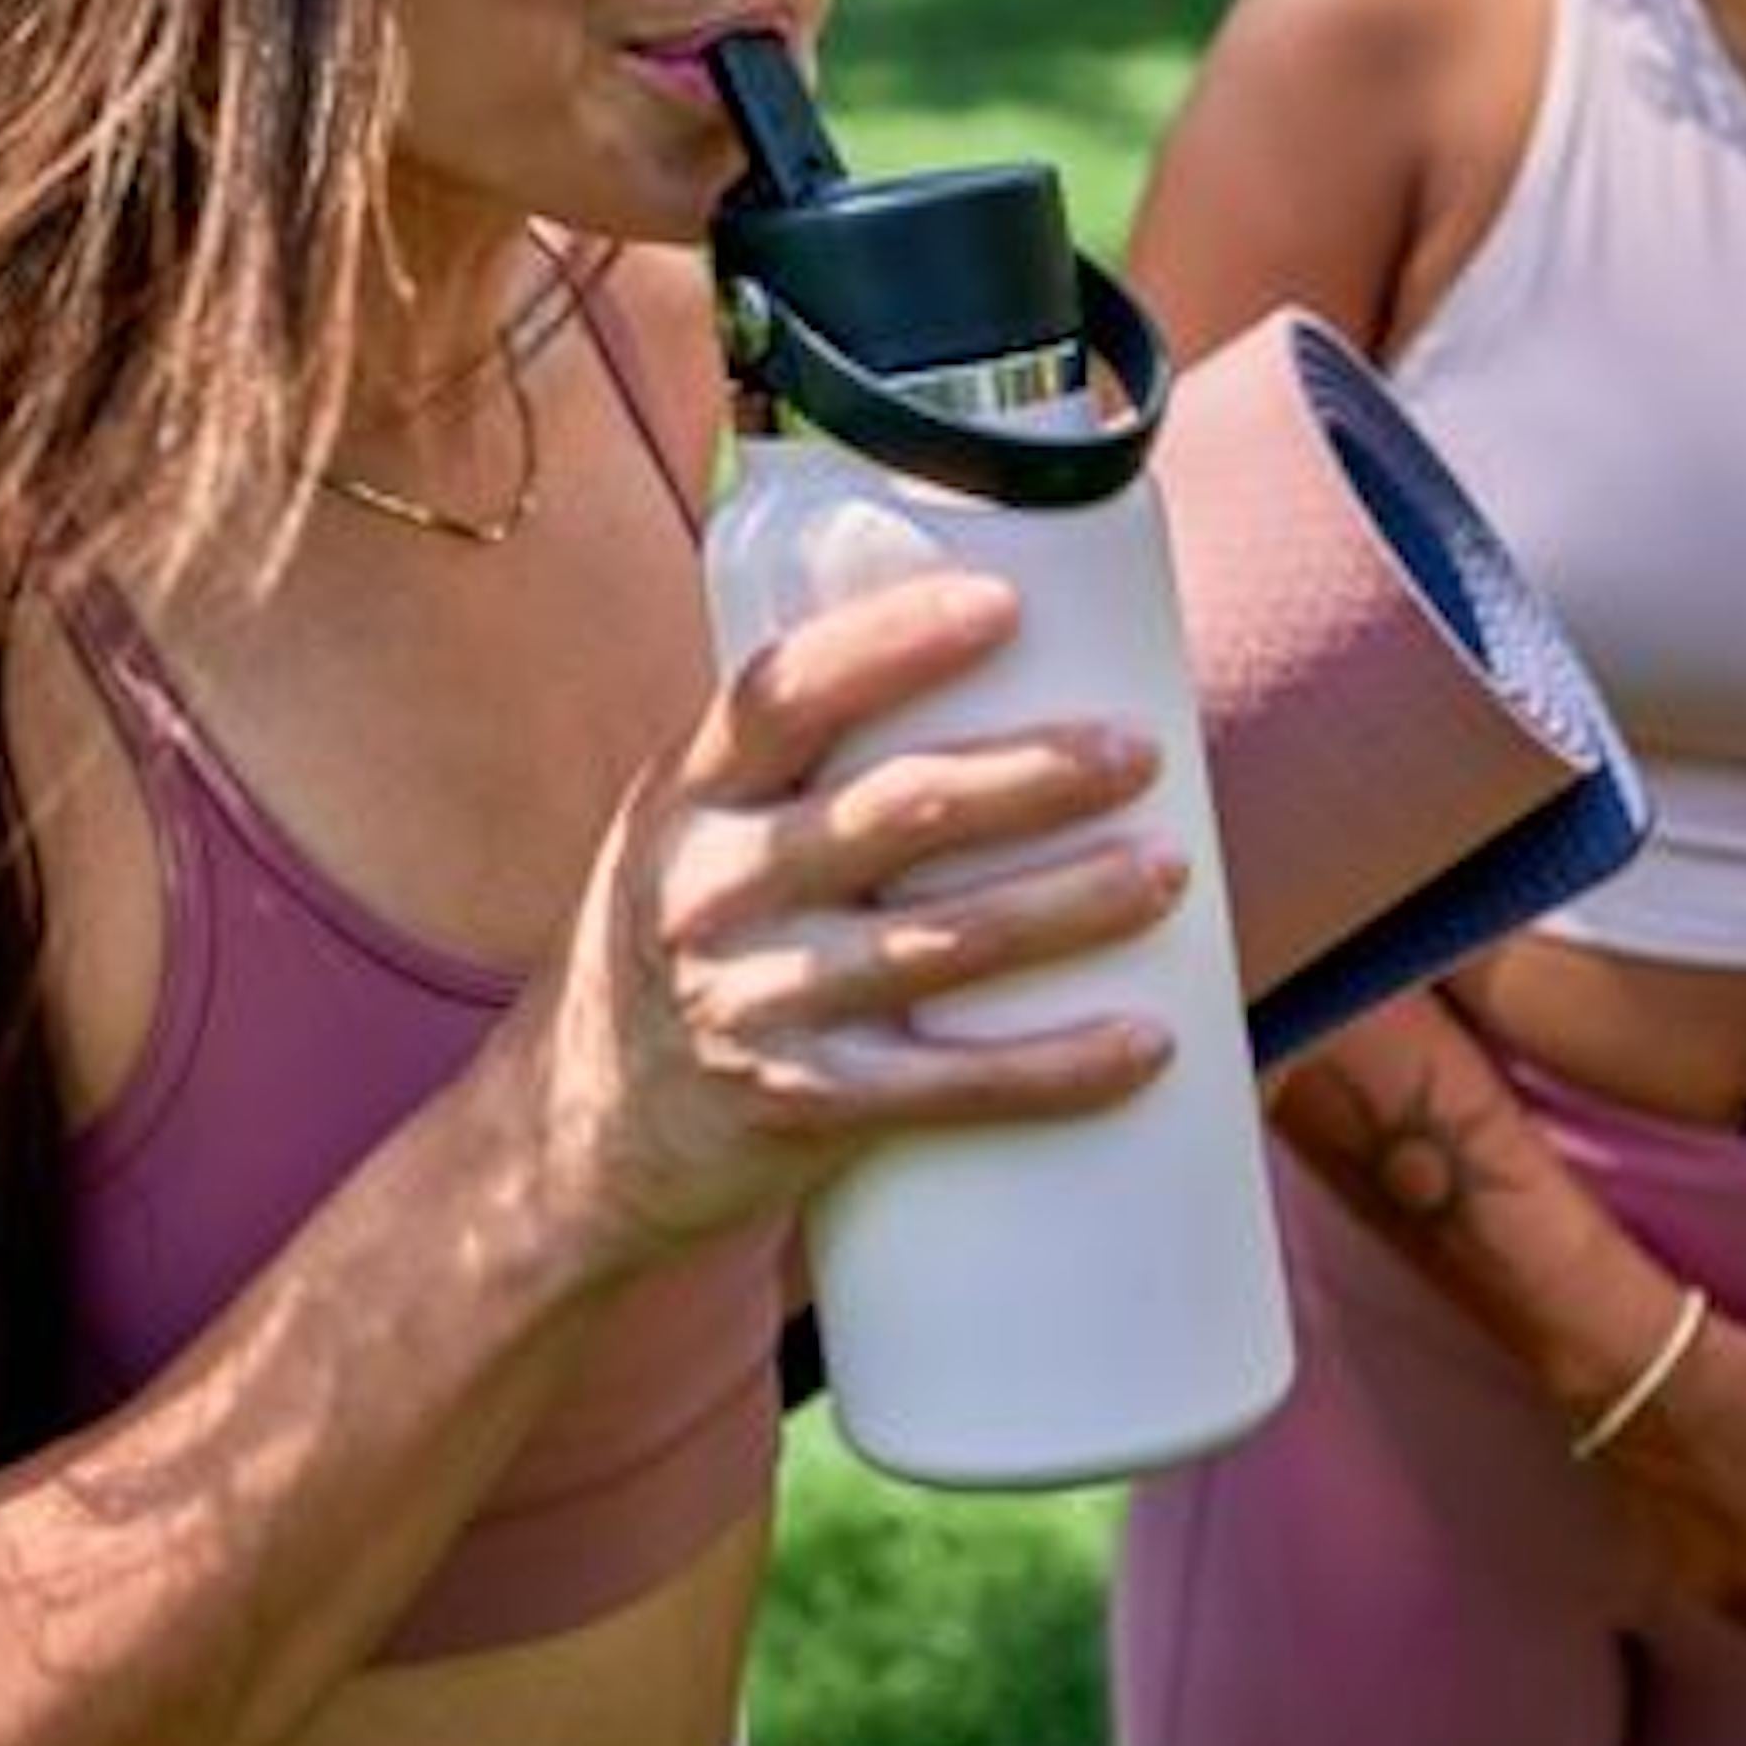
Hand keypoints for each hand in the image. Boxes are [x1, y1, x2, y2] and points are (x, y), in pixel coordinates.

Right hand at [510, 568, 1182, 1276]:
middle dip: (1033, 774)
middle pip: (895, 811)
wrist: (576, 1142)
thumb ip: (787, 764)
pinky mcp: (802, 1109)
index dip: (893, 639)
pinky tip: (1148, 1043)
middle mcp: (710, 888)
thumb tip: (959, 661)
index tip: (1004, 603)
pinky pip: (951, 1087)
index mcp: (685, 796)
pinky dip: (1058, 1068)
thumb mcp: (683, 832)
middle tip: (1140, 751)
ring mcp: (756, 1003)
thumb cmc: (669, 947)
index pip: (782, 691)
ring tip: (1169, 871)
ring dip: (1073, 904)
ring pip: (943, 945)